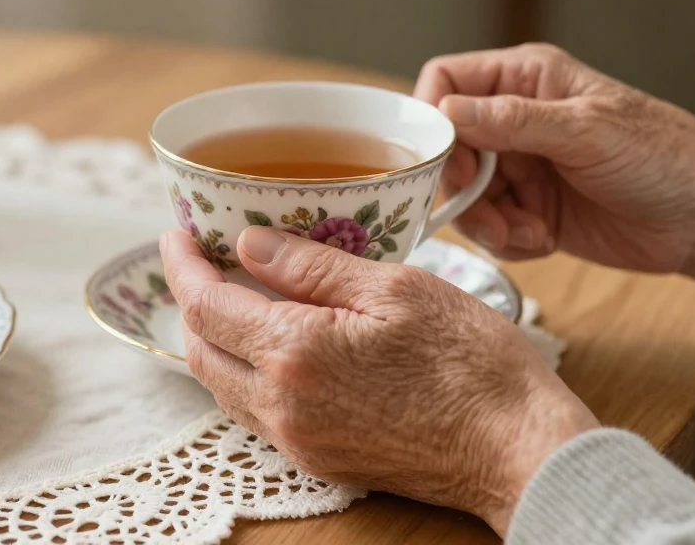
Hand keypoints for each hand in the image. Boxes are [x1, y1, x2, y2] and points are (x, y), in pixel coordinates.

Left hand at [160, 226, 597, 535]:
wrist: (517, 449)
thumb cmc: (471, 363)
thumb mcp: (394, 289)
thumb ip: (312, 267)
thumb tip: (249, 245)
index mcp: (294, 353)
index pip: (205, 305)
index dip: (183, 264)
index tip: (177, 234)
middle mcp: (283, 406)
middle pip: (200, 351)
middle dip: (191, 301)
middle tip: (200, 259)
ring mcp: (299, 440)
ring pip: (224, 386)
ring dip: (215, 340)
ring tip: (231, 294)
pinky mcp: (321, 459)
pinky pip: (258, 413)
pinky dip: (247, 373)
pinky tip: (273, 345)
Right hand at [415, 44, 694, 310]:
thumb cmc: (664, 157)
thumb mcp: (587, 132)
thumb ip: (514, 122)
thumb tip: (447, 111)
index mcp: (526, 79)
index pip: (446, 81)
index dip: (432, 118)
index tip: (443, 159)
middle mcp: (515, 119)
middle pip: (446, 147)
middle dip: (459, 186)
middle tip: (486, 214)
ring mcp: (521, 166)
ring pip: (462, 194)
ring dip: (485, 221)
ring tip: (525, 232)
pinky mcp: (530, 210)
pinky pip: (490, 227)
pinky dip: (508, 240)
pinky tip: (544, 240)